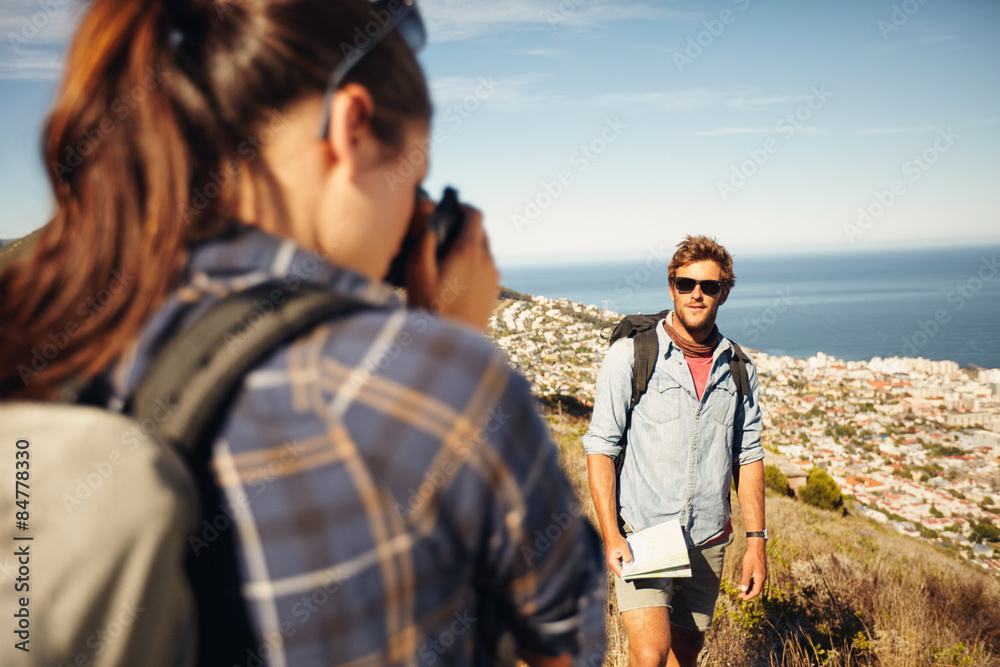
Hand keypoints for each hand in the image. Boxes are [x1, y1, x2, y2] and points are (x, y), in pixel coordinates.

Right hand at [405, 202, 498, 331]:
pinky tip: (454, 280)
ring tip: (444, 259)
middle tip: (441, 233)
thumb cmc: (430, 310)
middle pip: (481, 232)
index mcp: (470, 251)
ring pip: (484, 251)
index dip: (462, 207)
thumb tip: (427, 210)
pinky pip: (485, 269)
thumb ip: (424, 238)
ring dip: (468, 248)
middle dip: (463, 227)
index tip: (448, 208)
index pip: (475, 215)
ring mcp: (493, 278)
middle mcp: (487, 261)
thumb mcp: (418, 272)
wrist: (452, 349)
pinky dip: (473, 265)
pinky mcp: (493, 293)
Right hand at [605, 532, 631, 578]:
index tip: (634, 570)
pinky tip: (627, 557)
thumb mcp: (623, 548)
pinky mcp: (613, 560)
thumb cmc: (616, 540)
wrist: (611, 535)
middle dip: (627, 569)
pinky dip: (624, 561)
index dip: (628, 574)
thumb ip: (627, 557)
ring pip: (621, 568)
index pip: (621, 574)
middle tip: (634, 564)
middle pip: (621, 572)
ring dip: (626, 564)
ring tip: (630, 559)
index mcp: (612, 563)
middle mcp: (610, 564)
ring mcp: (611, 563)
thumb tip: (630, 564)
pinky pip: (620, 564)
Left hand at [738, 539, 766, 600]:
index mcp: (760, 578)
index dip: (749, 596)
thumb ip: (745, 580)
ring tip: (739, 590)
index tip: (743, 598)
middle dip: (747, 593)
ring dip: (747, 587)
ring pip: (754, 584)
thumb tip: (743, 590)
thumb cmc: (751, 557)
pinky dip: (749, 582)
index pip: (756, 591)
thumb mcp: (747, 569)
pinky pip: (754, 579)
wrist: (756, 547)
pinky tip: (743, 582)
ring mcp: (761, 573)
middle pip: (755, 588)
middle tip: (739, 596)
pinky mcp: (759, 570)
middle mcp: (762, 577)